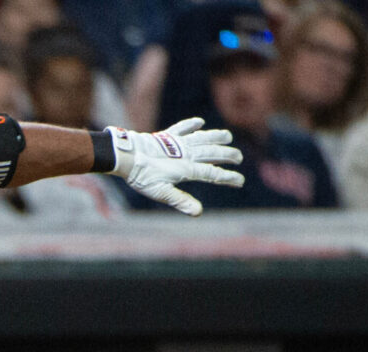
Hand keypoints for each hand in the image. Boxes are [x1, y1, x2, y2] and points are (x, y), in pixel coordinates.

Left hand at [103, 118, 244, 215]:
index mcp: (186, 169)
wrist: (126, 155)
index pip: (213, 174)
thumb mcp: (161, 193)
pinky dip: (191, 124)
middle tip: (239, 157)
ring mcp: (177, 143)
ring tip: (228, 137)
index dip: (228, 178)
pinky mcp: (166, 136)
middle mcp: (186, 154)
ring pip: (202, 138)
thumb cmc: (142, 176)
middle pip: (212, 153)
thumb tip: (198, 212)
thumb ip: (181, 201)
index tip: (240, 181)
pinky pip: (182, 128)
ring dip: (216, 137)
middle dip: (227, 155)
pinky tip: (199, 122)